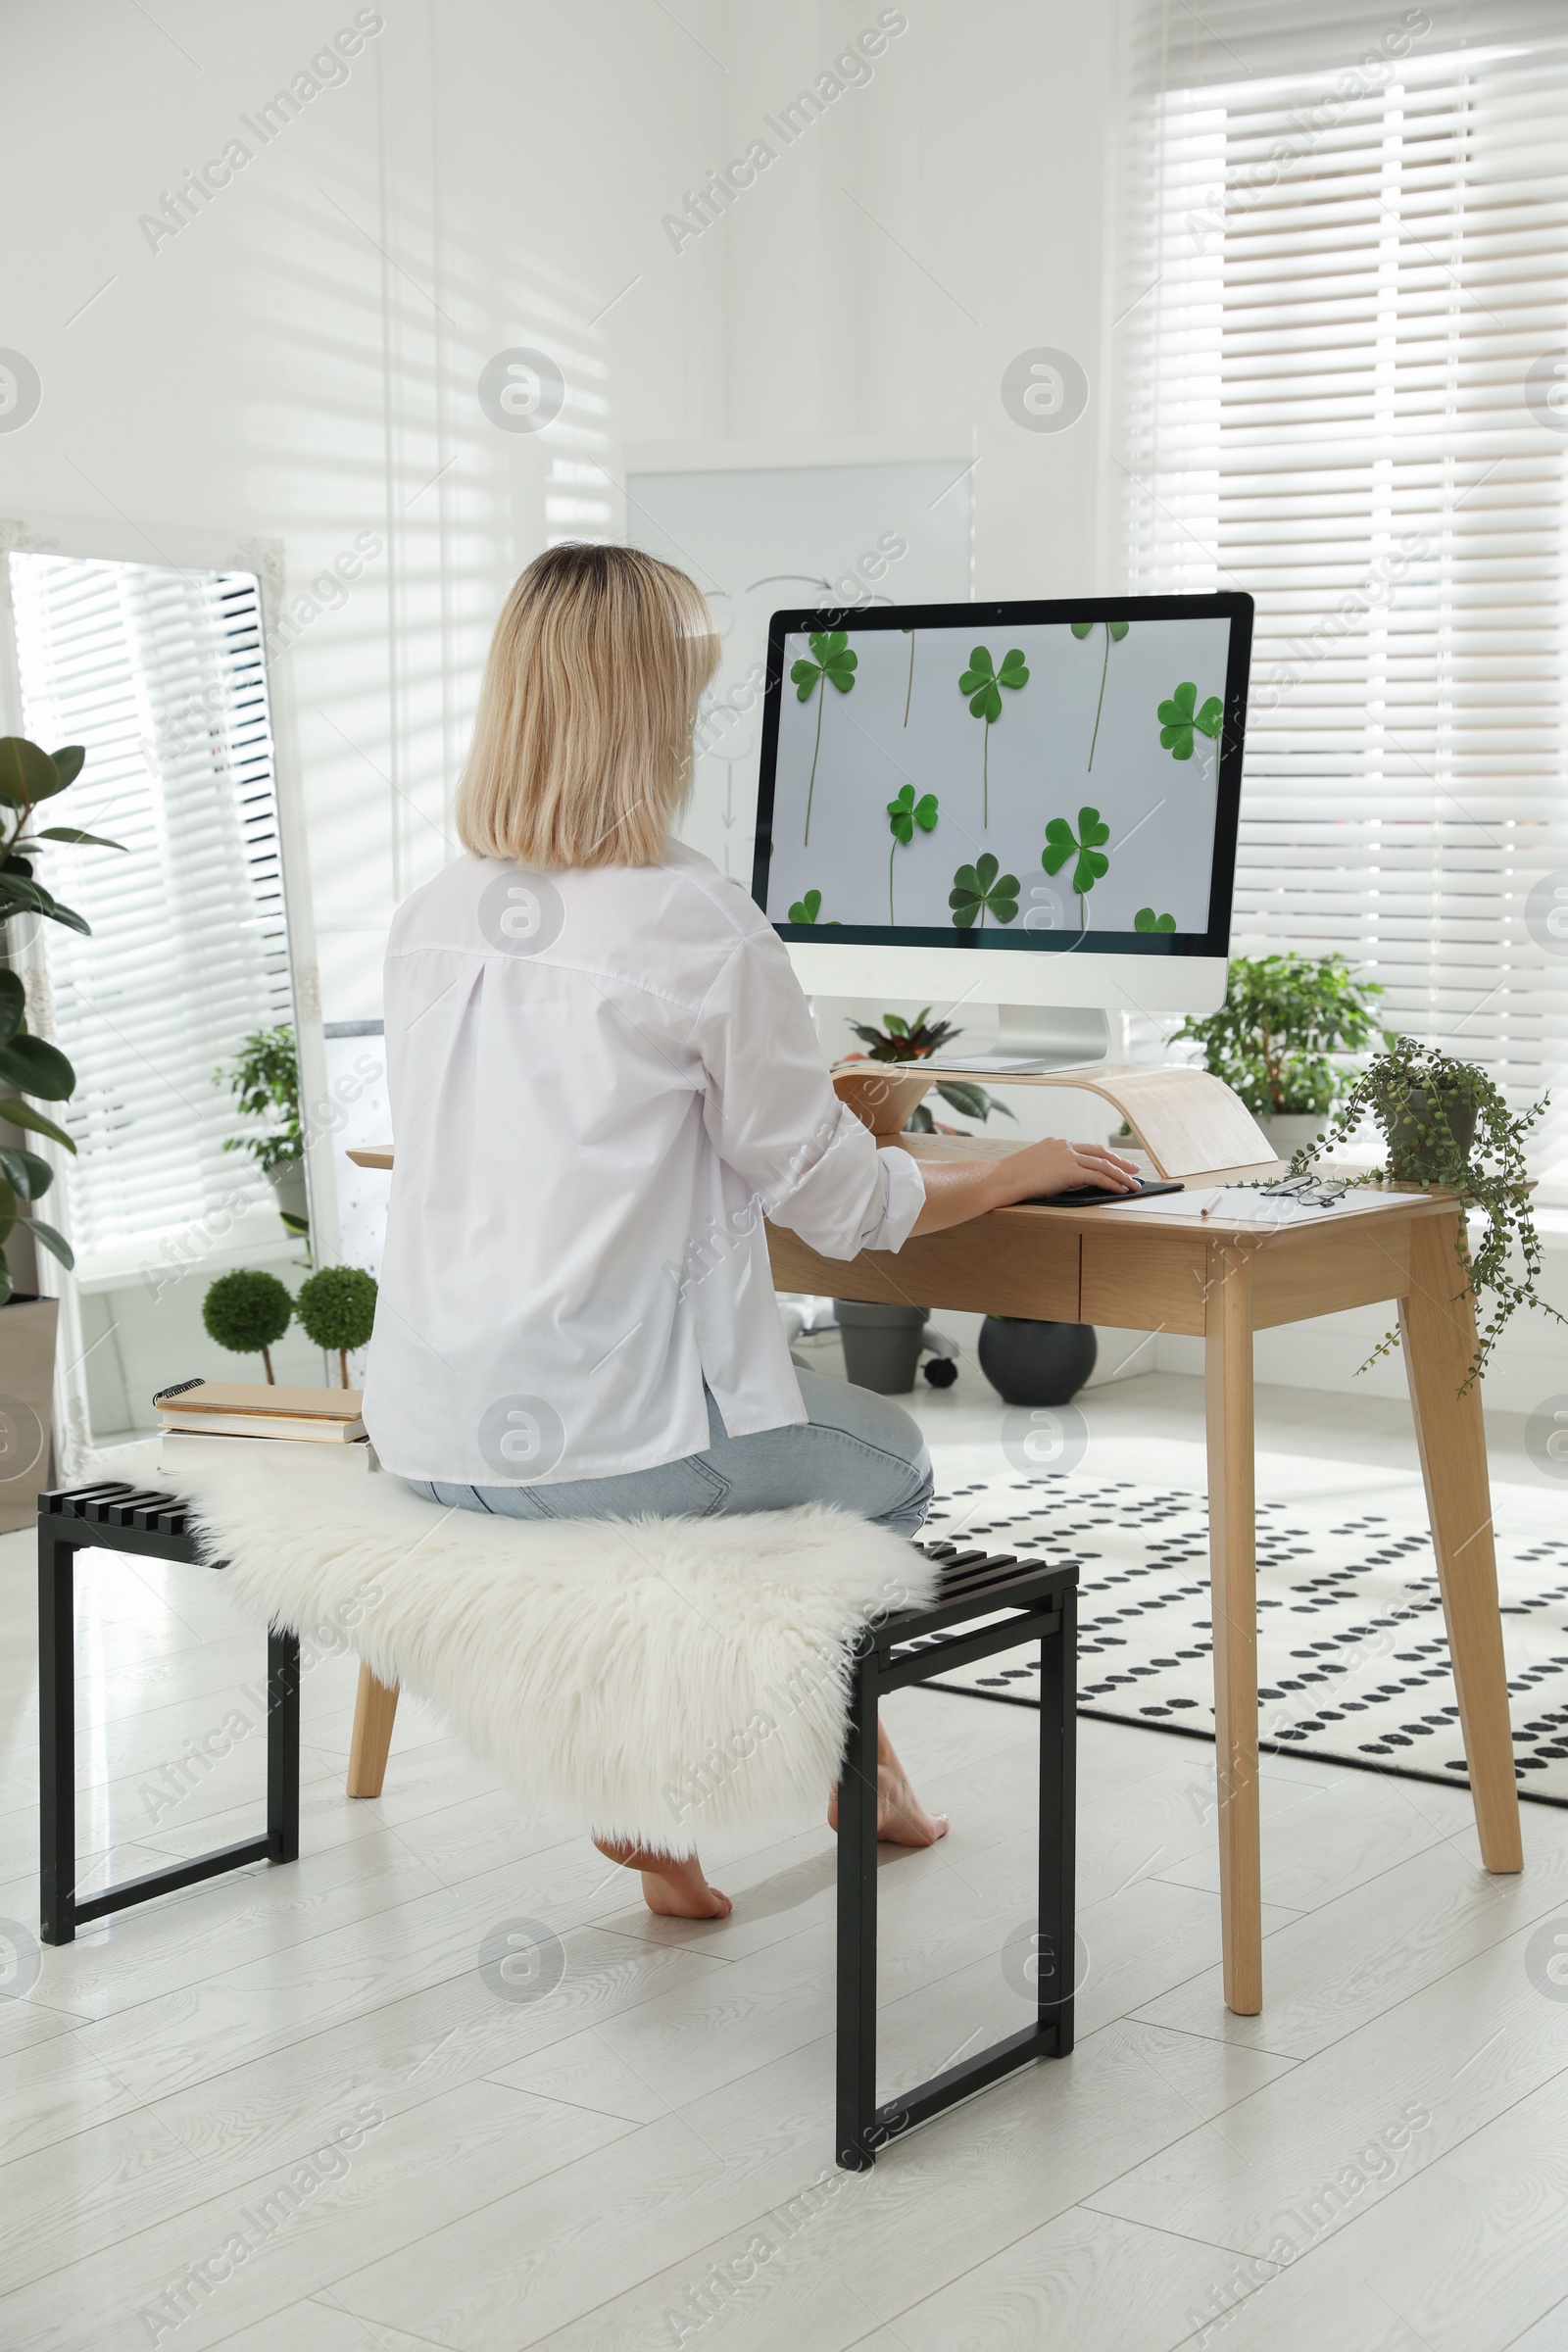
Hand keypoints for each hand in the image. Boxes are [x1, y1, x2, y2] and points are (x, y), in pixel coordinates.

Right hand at [999, 1138, 1142, 1201]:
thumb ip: (1054, 1169)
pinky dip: (1112, 1183)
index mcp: (1056, 1143)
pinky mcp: (1068, 1169)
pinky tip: (1120, 1190)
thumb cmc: (1011, 1179)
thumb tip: (1068, 1180)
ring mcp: (1067, 1156)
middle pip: (1100, 1152)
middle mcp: (1064, 1145)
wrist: (1000, 1179)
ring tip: (1133, 1184)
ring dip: (1121, 1175)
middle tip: (1134, 1170)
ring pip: (1103, 1164)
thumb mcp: (1035, 1168)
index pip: (1087, 1148)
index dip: (1105, 1156)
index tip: (1117, 1162)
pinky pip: (1097, 1176)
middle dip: (1120, 1162)